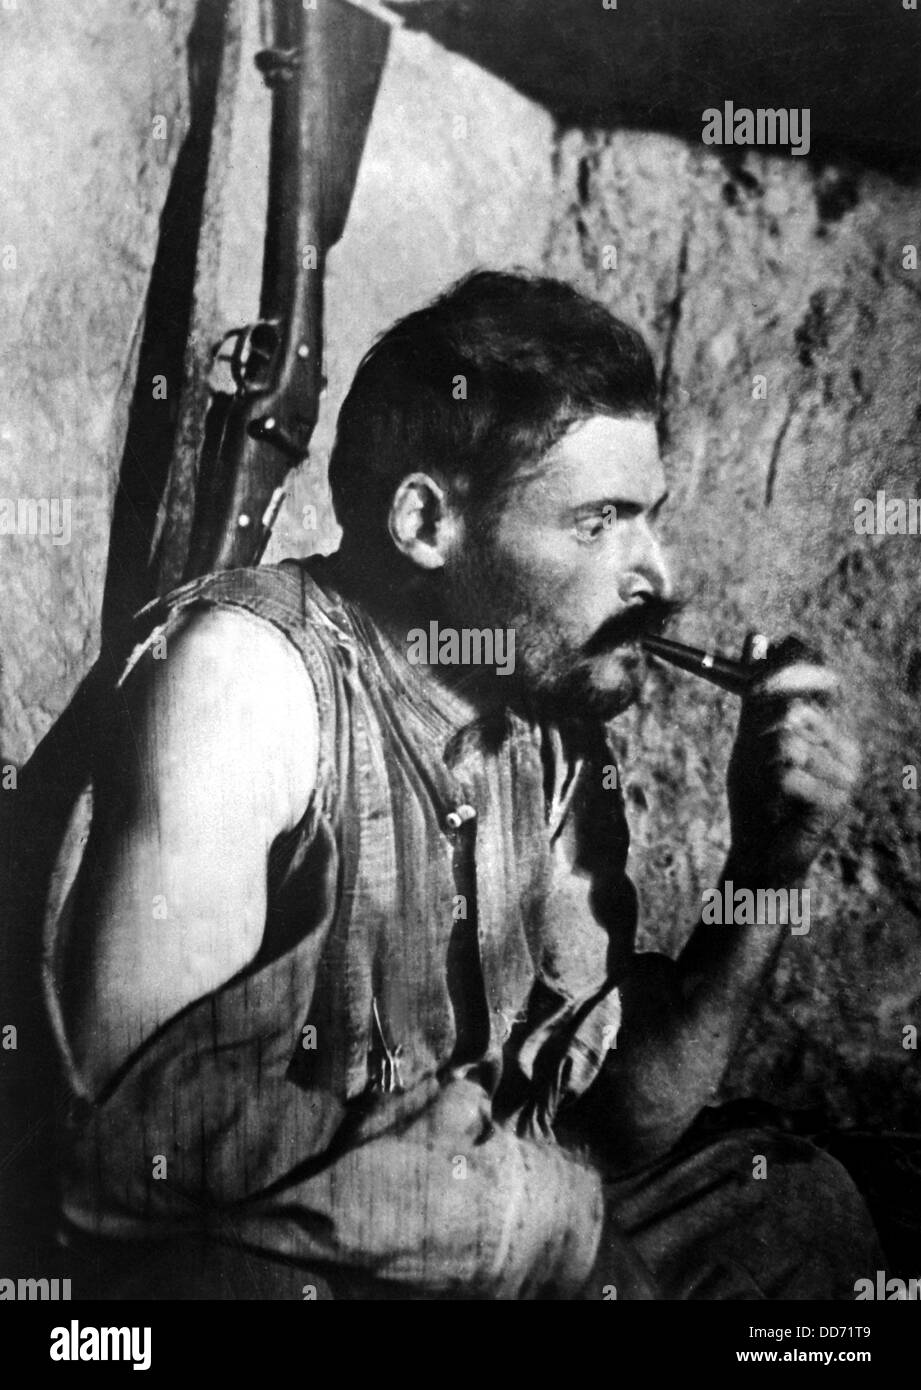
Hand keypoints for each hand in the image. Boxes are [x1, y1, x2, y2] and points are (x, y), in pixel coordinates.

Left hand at [726, 637, 859, 878]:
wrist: (759, 849)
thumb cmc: (756, 792)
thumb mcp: (750, 734)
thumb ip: (755, 687)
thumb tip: (757, 635)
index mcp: (829, 725)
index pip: (820, 676)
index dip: (787, 673)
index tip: (755, 690)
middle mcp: (844, 744)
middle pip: (798, 708)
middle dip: (764, 726)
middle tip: (756, 751)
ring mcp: (845, 772)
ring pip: (788, 740)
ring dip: (764, 764)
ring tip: (771, 786)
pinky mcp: (838, 798)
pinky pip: (788, 770)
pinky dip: (771, 785)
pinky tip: (780, 802)